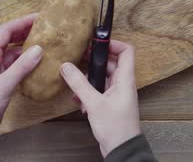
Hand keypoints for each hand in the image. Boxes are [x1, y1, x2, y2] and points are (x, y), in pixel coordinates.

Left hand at [0, 14, 42, 127]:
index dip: (21, 22)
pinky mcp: (3, 79)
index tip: (39, 18)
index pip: (5, 31)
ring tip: (46, 42)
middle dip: (26, 31)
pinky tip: (39, 62)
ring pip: (14, 52)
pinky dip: (27, 61)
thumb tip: (39, 48)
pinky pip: (16, 64)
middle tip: (45, 28)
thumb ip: (21, 67)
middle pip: (10, 38)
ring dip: (28, 46)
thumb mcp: (3, 85)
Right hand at [60, 40, 140, 156]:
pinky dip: (88, 92)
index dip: (113, 43)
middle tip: (77, 58)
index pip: (126, 51)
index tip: (96, 43)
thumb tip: (66, 66)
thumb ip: (79, 83)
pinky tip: (77, 100)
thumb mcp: (94, 103)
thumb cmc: (115, 127)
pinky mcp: (110, 103)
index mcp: (125, 79)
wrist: (121, 150)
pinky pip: (98, 90)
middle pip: (110, 63)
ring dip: (88, 79)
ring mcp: (116, 94)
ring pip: (102, 77)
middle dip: (93, 61)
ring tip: (74, 81)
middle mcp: (122, 84)